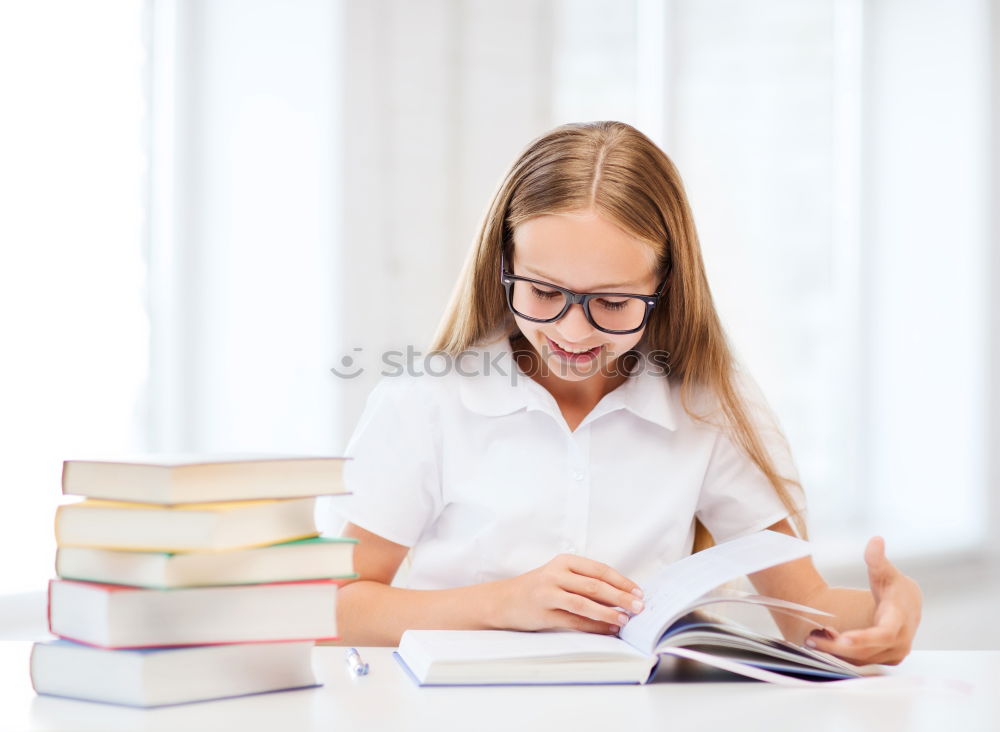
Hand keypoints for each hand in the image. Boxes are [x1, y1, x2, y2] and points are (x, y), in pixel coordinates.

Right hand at [491, 554, 644, 634]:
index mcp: (564, 561)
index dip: (622, 581)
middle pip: (595, 585)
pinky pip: (574, 621)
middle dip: (621, 597)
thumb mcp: (559, 575)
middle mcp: (556, 574)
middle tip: (639, 607)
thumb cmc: (538, 588)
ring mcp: (548, 593)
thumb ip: (585, 582)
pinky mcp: (544, 613)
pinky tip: (608, 629)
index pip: (600, 569)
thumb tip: (620, 596)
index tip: (638, 592)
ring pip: (585, 603)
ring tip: (625, 620)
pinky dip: (594, 626)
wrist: (503, 600)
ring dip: (608, 613)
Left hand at [806, 536, 921, 664]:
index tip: (842, 638)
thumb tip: (876, 540)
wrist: (909, 605)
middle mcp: (899, 640)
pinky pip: (862, 661)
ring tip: (812, 639)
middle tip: (812, 639)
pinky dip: (842, 655)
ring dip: (836, 652)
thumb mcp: (886, 572)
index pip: (884, 634)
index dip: (864, 638)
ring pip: (862, 659)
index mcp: (899, 619)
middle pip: (867, 651)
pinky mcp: (885, 658)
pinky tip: (824, 642)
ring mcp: (893, 652)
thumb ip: (877, 559)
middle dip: (838, 647)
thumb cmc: (895, 587)